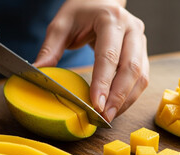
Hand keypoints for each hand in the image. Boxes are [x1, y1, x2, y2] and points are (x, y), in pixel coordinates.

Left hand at [34, 0, 148, 121]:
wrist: (100, 1)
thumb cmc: (81, 12)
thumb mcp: (61, 24)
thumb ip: (50, 48)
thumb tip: (37, 72)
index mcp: (111, 19)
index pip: (109, 55)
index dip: (103, 82)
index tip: (96, 105)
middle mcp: (132, 29)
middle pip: (131, 68)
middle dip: (118, 97)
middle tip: (104, 117)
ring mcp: (141, 41)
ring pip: (141, 76)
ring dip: (126, 100)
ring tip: (109, 117)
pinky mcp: (142, 52)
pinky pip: (142, 78)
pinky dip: (130, 96)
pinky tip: (117, 107)